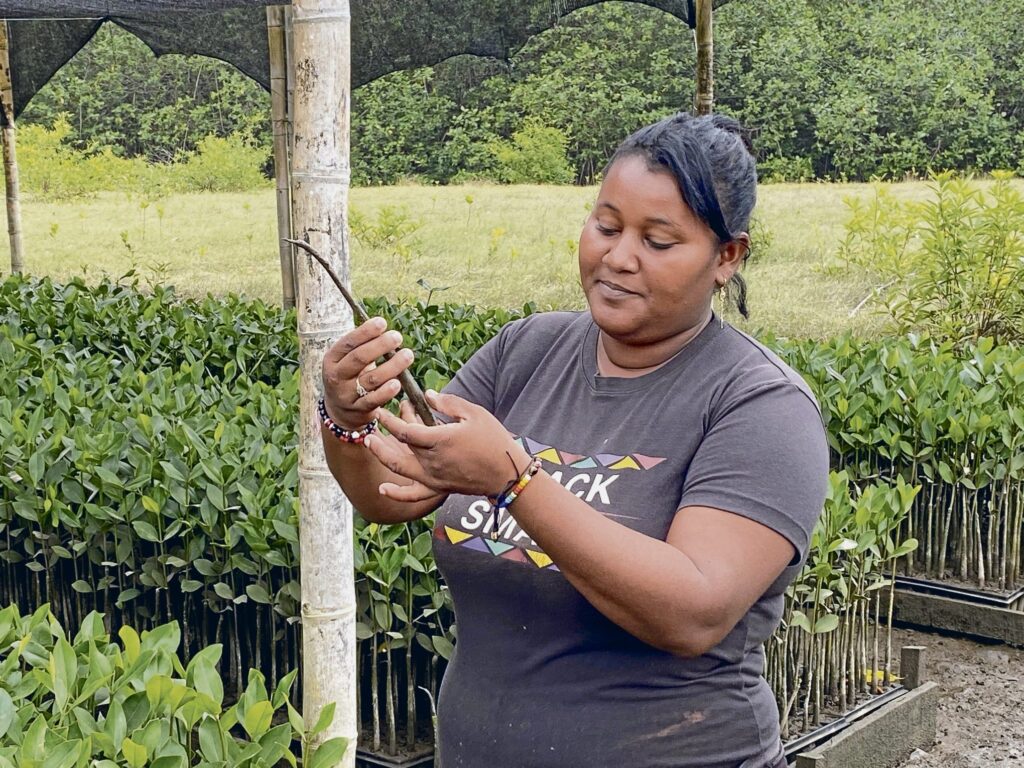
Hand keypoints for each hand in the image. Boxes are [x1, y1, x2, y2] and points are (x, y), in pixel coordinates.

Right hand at [321, 317, 414, 429]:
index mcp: (332, 359)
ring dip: (392, 366)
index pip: (348, 343)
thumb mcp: (346, 360)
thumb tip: (383, 326)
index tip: (382, 322)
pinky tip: (397, 383)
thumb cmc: (349, 376)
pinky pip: (374, 400)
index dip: (365, 332)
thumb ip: (361, 345)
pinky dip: (386, 392)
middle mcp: (337, 376)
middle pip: (359, 358)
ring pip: (371, 379)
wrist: (339, 412)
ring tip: (407, 355)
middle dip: (380, 346)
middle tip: (397, 336)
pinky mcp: (359, 409)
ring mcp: (347, 394)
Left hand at [366, 391, 531, 500]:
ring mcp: (434, 478)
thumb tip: (428, 395)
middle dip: (386, 431)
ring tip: (370, 442)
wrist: (507, 473)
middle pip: (400, 446)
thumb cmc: (494, 440)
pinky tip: (383, 489)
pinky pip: (414, 496)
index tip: (382, 411)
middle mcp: (432, 461)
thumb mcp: (474, 413)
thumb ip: (448, 403)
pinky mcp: (439, 489)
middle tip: (375, 421)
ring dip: (382, 455)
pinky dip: (397, 494)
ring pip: (400, 468)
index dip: (390, 420)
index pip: (405, 430)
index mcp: (440, 440)